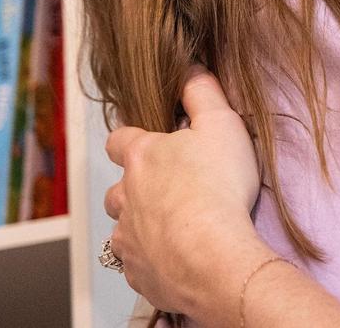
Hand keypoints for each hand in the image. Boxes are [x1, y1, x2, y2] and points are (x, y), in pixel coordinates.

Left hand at [104, 66, 266, 314]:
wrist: (211, 256)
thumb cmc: (218, 187)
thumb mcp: (221, 125)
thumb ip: (203, 93)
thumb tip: (190, 67)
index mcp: (141, 157)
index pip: (119, 140)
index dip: (132, 140)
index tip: (149, 144)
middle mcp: (125, 196)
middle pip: (117, 189)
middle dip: (136, 189)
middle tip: (172, 191)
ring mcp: (127, 237)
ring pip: (124, 227)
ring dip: (142, 224)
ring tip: (175, 227)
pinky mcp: (137, 271)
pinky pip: (138, 262)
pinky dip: (152, 257)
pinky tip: (178, 256)